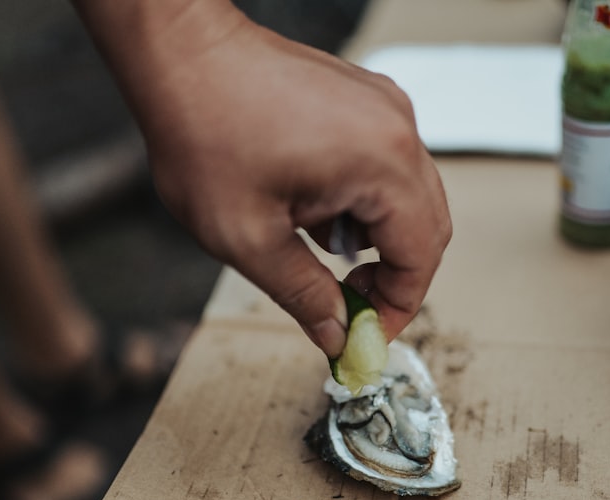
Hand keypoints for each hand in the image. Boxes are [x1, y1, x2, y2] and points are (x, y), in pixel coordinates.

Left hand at [73, 0, 451, 356]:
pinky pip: (386, 165)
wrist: (181, 54)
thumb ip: (303, 294)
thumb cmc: (204, 132)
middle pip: (428, 226)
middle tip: (346, 304)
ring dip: (374, 237)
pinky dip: (362, 201)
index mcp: (381, 163)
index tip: (368, 334)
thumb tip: (338, 335)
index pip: (422, 254)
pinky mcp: (366, 99)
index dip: (400, 305)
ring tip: (312, 244)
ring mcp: (385, 108)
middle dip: (391, 275)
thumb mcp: (247, 237)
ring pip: (407, 197)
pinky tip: (311, 205)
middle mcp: (397, 128)